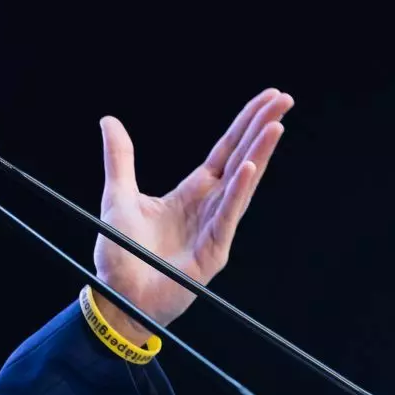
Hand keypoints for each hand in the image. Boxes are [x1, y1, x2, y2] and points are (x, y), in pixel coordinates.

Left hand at [92, 88, 293, 342]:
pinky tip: (249, 168)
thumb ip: (120, 158)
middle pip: (240, 159)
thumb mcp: (117, 195)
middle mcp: (208, 207)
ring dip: (258, 154)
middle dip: (261, 129)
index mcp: (190, 194)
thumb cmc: (119, 252)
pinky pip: (227, 216)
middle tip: (285, 99)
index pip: (223, 152)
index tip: (267, 100)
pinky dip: (238, 192)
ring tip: (275, 126)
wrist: (116, 295)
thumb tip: (109, 120)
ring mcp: (214, 229)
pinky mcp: (212, 251)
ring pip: (241, 184)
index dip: (244, 125)